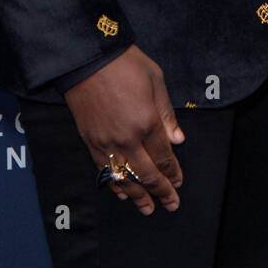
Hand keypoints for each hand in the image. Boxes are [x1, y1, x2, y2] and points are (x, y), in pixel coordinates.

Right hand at [63, 45, 185, 213]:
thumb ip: (167, 114)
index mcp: (147, 122)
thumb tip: (178, 140)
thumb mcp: (156, 81)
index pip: (164, 157)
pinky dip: (115, 185)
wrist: (87, 59)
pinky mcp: (90, 142)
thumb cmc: (126, 64)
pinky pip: (104, 171)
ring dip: (138, 196)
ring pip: (125, 178)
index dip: (173, 172)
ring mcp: (106, 143)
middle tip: (172, 205)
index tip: (179, 182)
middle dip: (161, 191)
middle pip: (147, 173)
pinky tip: (123, 193)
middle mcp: (127, 139)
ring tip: (149, 209)